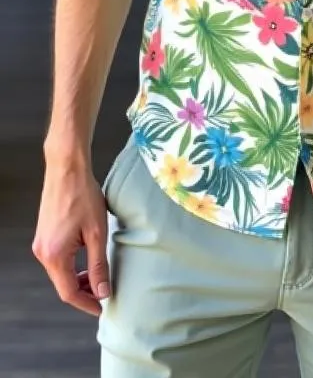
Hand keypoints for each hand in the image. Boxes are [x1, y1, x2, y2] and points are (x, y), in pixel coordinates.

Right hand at [32, 159, 111, 316]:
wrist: (67, 170)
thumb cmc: (84, 197)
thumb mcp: (97, 232)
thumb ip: (99, 265)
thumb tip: (102, 291)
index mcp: (54, 256)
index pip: (69, 292)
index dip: (86, 303)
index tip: (102, 308)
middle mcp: (42, 253)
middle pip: (62, 284)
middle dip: (83, 292)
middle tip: (104, 292)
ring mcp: (41, 245)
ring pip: (60, 273)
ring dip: (78, 278)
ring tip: (99, 276)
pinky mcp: (44, 236)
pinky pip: (58, 260)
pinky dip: (72, 266)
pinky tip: (88, 260)